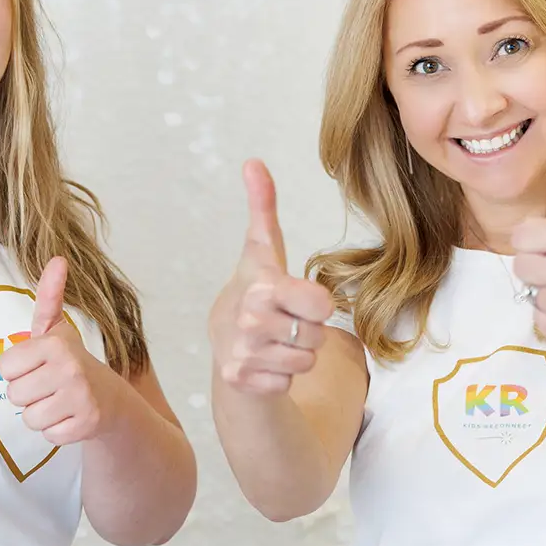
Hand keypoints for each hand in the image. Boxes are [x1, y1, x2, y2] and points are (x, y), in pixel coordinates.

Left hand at [0, 257, 113, 446]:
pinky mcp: (87, 424)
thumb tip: (58, 258)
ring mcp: (81, 398)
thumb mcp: (56, 330)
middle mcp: (70, 368)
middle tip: (49, 387)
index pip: (5, 368)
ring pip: (30, 418)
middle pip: (14, 395)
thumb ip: (49, 296)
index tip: (38, 366)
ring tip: (59, 402)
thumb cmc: (71, 362)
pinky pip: (49, 436)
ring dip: (42, 414)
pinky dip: (57, 431)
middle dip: (28, 394)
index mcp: (55, 343)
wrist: (111, 397)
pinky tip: (70, 417)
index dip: (18, 370)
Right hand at [209, 160, 337, 395]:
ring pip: (305, 361)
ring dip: (296, 355)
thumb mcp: (262, 251)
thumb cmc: (255, 291)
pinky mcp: (239, 380)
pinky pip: (288, 383)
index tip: (295, 299)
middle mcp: (248, 319)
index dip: (317, 304)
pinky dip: (280, 376)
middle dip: (306, 331)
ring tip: (274, 342)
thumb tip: (253, 162)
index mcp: (261, 286)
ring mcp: (242, 352)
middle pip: (316, 335)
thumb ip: (263, 208)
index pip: (322, 304)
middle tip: (282, 322)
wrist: (223, 341)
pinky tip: (263, 363)